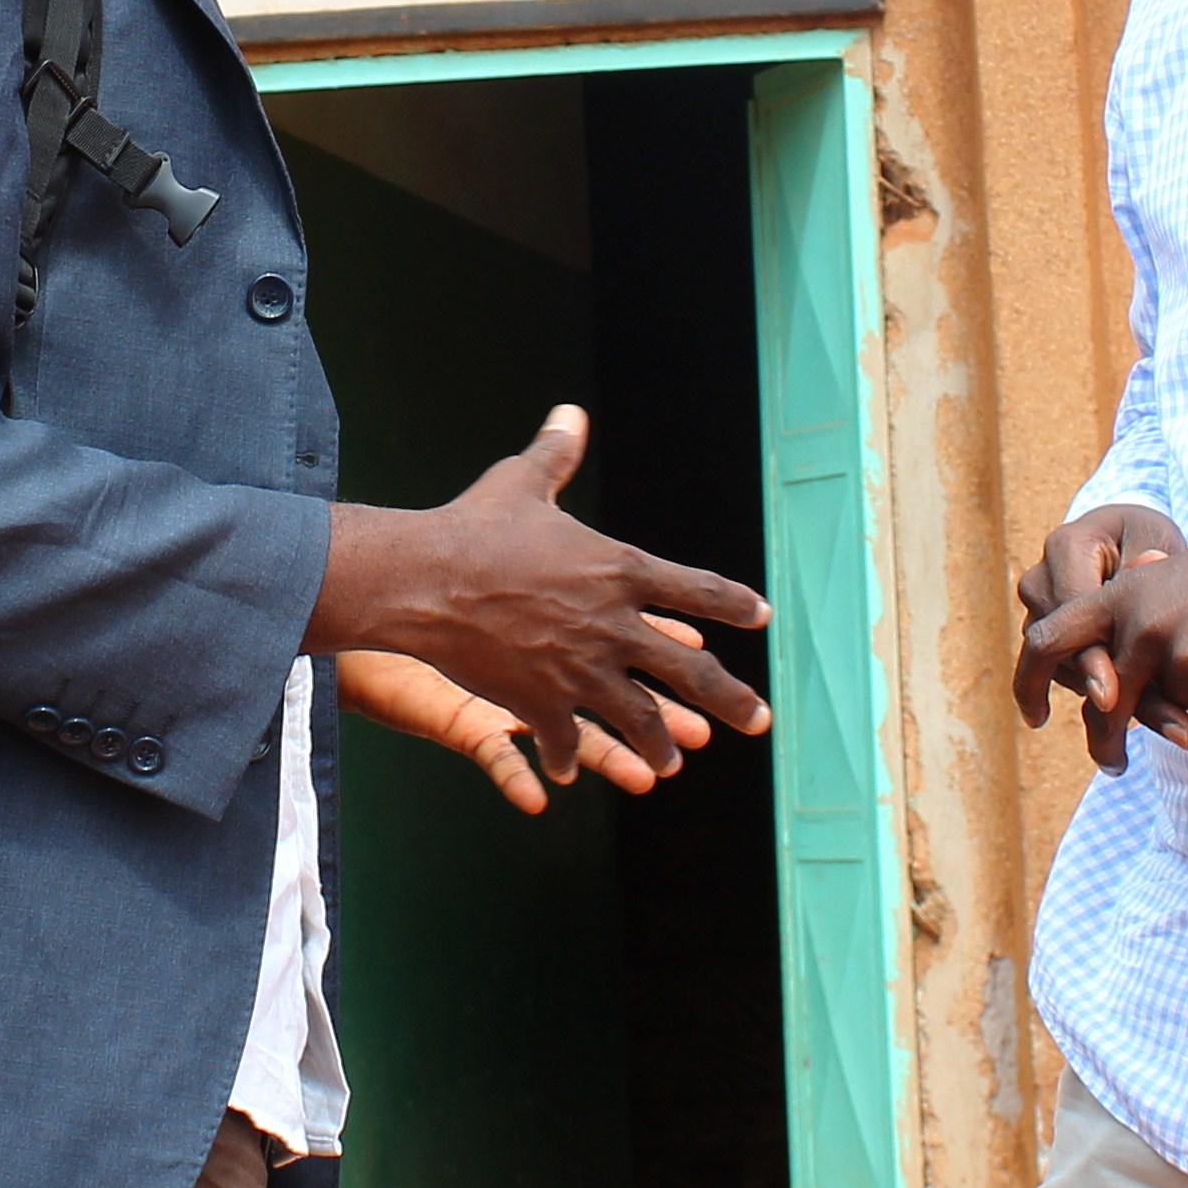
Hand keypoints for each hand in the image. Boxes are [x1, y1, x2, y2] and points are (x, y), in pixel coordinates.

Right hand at [308, 405, 770, 784]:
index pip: (698, 590)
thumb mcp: (523, 483)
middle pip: (691, 672)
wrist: (425, 579)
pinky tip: (569, 773)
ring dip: (657, 744)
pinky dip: (569, 757)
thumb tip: (570, 414)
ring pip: (639, 718)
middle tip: (758, 721)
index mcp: (622, 569)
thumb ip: (556, 455)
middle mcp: (614, 624)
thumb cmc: (474, 526)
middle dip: (730, 701)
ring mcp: (581, 669)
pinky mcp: (541, 701)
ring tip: (669, 765)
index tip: (762, 617)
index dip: (733, 604)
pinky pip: (566, 740)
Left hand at [1015, 492, 1187, 775]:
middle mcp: (1146, 626)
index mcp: (1126, 594)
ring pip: (1169, 719)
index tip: (1035, 716)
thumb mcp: (1178, 576)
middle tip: (1112, 765)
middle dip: (1106, 745)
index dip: (1029, 682)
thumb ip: (1137, 620)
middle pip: (1105, 708)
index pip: (1050, 641)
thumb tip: (1104, 687)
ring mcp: (1186, 658)